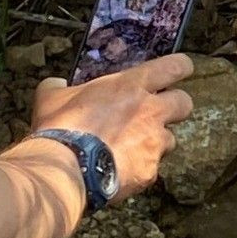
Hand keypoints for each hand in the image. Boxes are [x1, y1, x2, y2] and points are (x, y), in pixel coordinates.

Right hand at [30, 55, 194, 198]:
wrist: (65, 168)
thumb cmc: (59, 127)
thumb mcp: (51, 97)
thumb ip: (59, 86)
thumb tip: (56, 83)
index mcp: (131, 86)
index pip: (175, 66)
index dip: (181, 67)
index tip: (179, 70)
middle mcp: (151, 111)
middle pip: (185, 102)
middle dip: (176, 107)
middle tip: (158, 113)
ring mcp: (154, 143)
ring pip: (171, 139)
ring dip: (157, 142)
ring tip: (133, 148)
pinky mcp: (150, 171)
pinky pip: (153, 167)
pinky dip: (141, 168)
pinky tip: (121, 171)